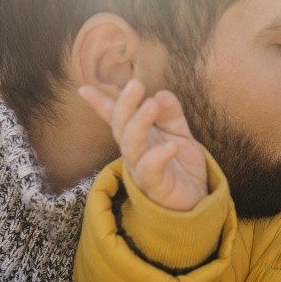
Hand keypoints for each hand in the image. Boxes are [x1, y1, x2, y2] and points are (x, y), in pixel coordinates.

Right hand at [80, 80, 207, 210]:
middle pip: (121, 126)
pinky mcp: (153, 185)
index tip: (84, 89)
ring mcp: (141, 168)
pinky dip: (158, 156)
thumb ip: (171, 114)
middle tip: (136, 84)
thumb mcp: (181, 133)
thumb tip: (161, 94)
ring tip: (151, 104)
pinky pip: (150, 169)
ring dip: (139, 123)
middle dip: (125, 104)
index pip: (116, 117)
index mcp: (138, 135)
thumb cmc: (182, 165)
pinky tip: (172, 146)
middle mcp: (134, 150)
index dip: (101, 103)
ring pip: (131, 145)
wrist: (196, 198)